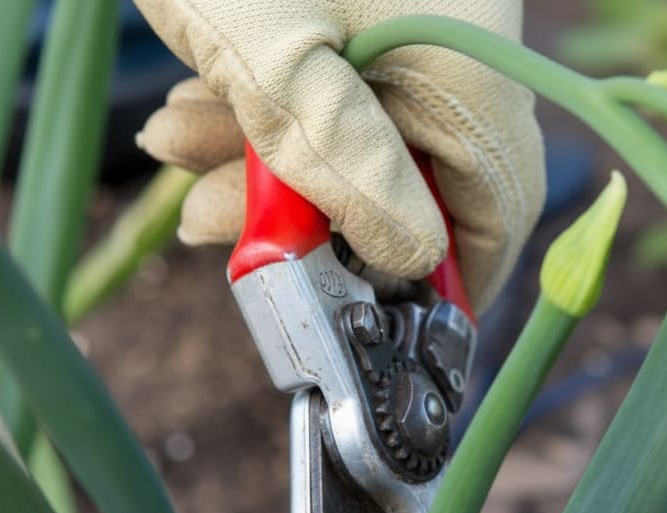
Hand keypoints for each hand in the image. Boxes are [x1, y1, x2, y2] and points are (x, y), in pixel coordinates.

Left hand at [133, 0, 544, 312]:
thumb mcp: (275, 60)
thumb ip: (344, 171)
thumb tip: (413, 263)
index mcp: (470, 63)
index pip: (490, 213)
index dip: (434, 287)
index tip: (364, 326)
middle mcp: (453, 51)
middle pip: (409, 187)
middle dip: (306, 222)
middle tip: (218, 229)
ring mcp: (401, 32)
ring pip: (352, 147)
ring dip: (261, 171)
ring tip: (176, 147)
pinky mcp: (352, 17)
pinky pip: (321, 99)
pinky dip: (256, 121)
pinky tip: (191, 111)